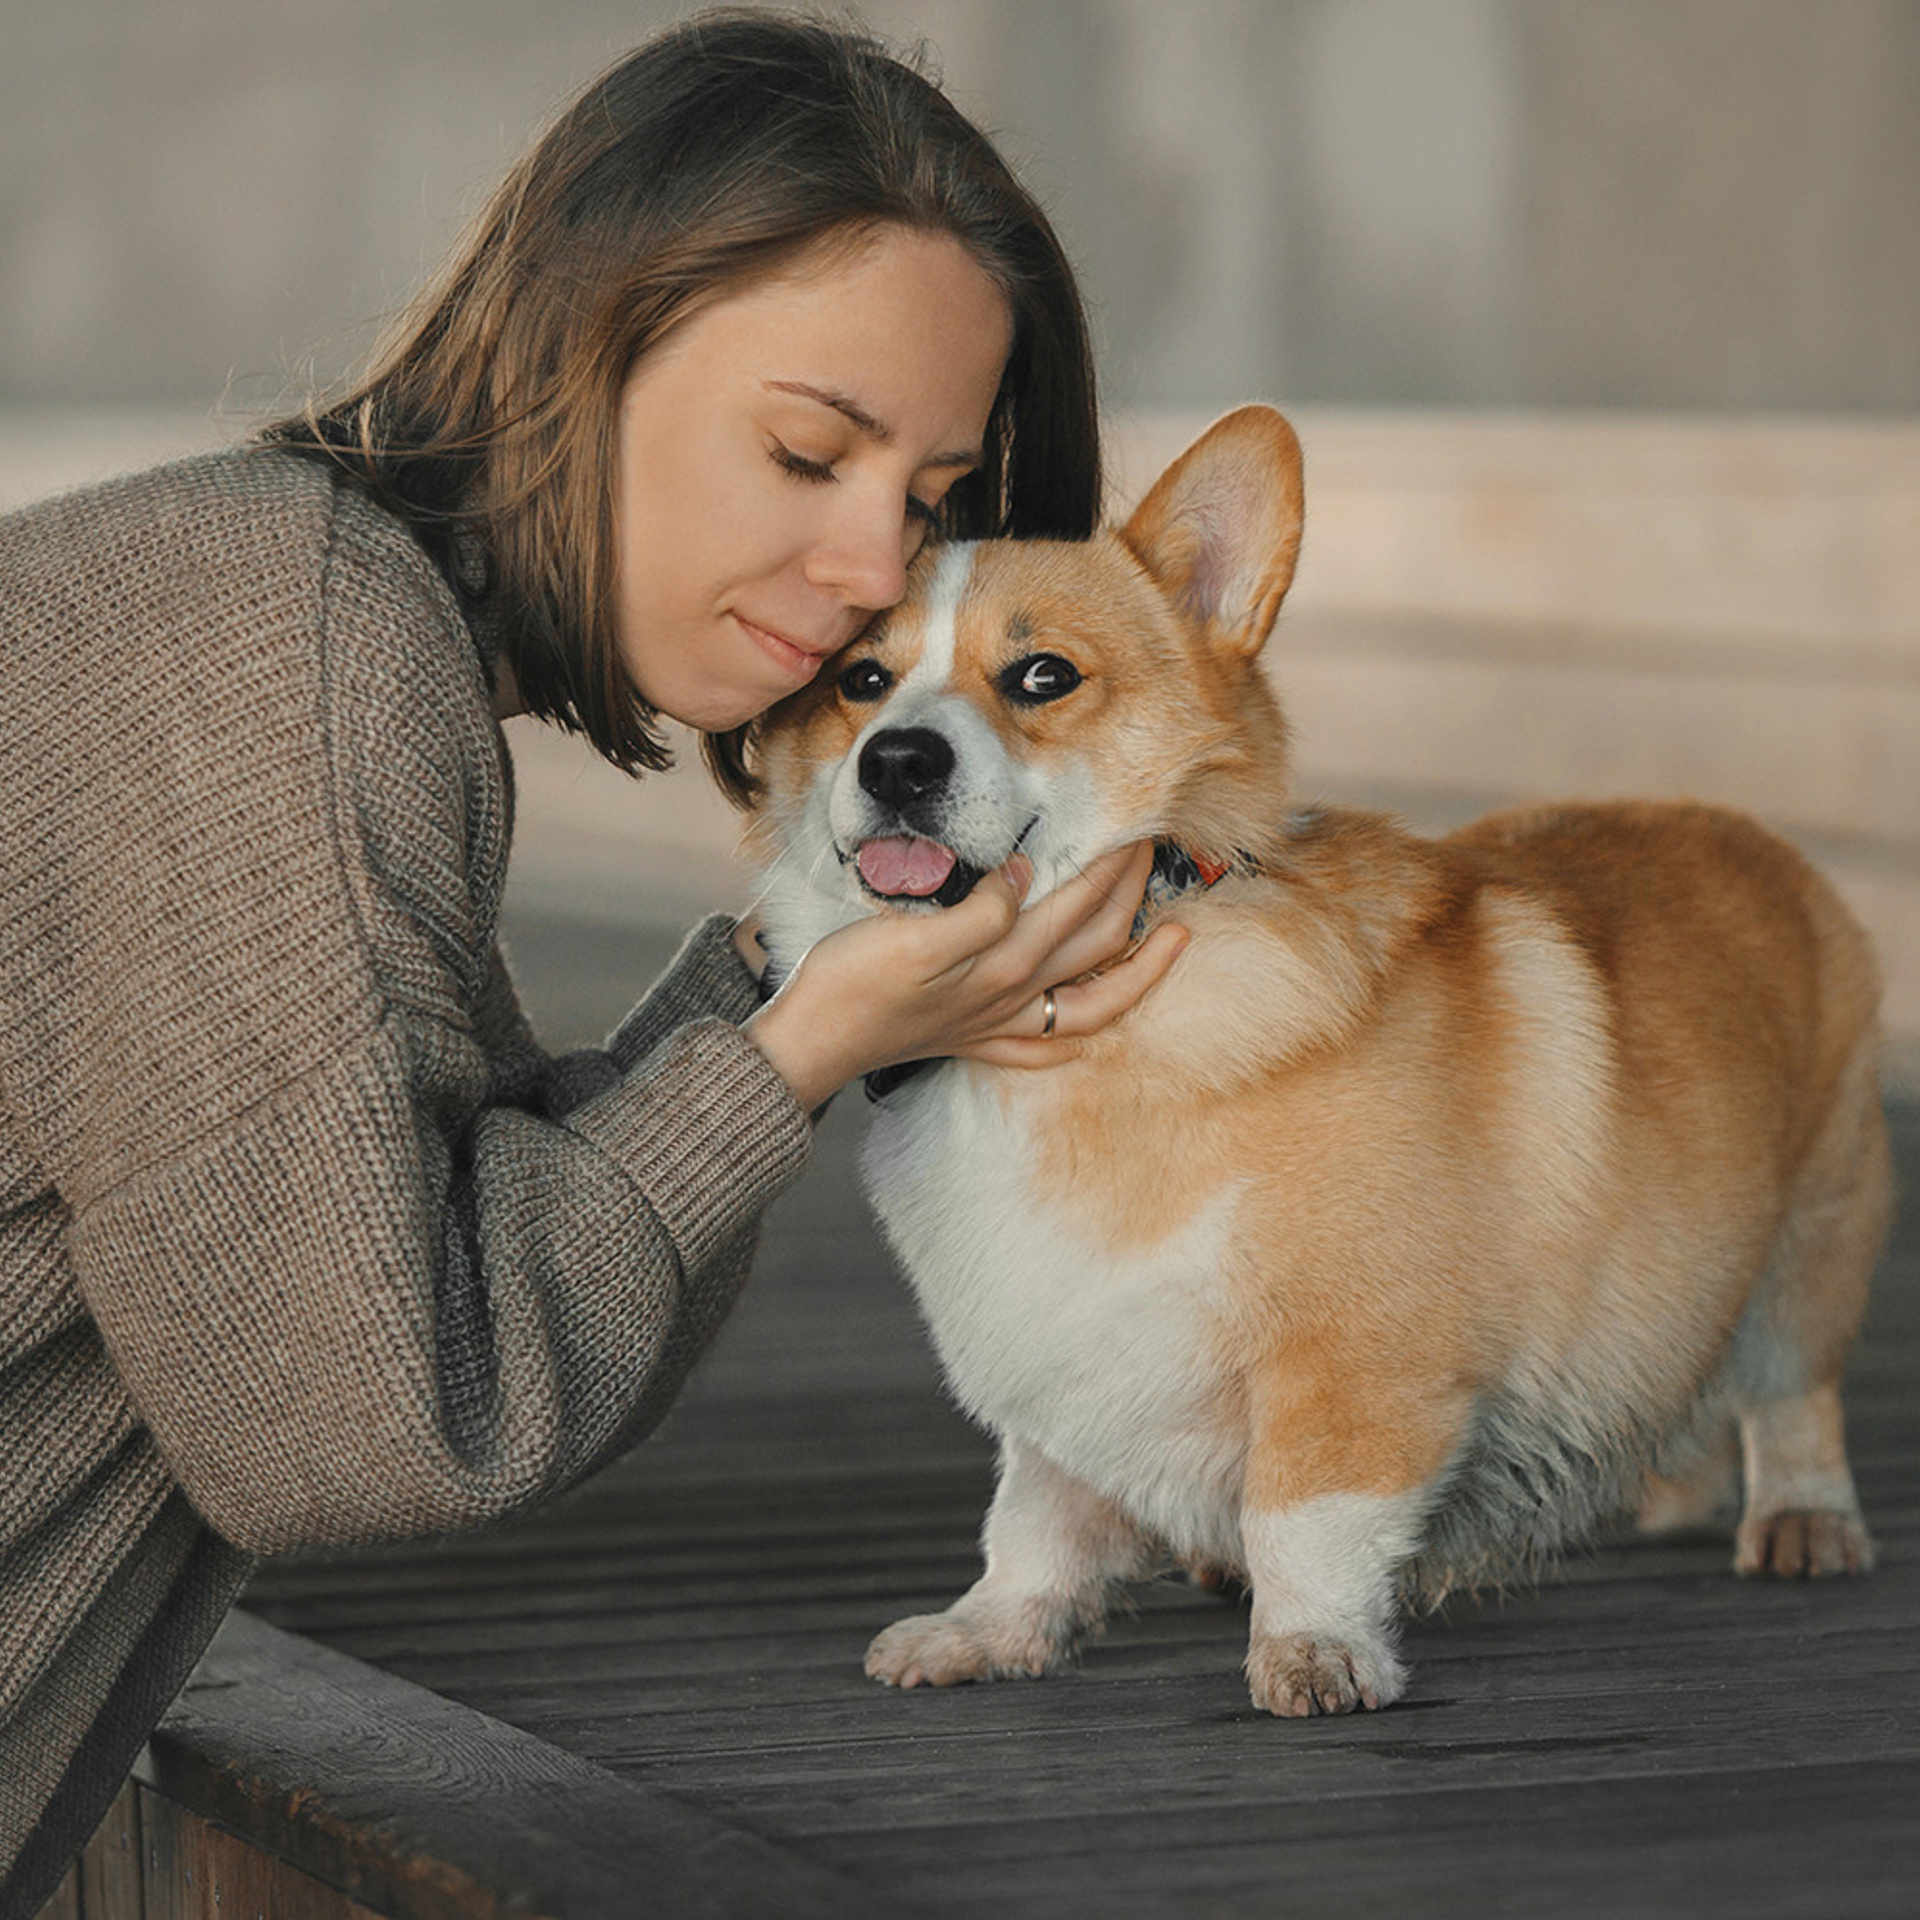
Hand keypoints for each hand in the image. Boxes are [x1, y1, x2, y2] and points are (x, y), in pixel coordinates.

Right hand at [743, 841, 1187, 1113]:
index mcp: (1002, 964)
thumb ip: (981, 910)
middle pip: (1097, 946)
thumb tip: (1023, 873)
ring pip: (1093, 1003)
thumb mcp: (914, 936)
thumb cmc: (854, 984)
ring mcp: (997, 1025)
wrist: (813, 1041)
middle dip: (1134, 896)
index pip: (1077, 904)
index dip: (1110, 862)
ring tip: (1174, 939)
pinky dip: (1078, 1033)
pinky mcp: (974, 1040)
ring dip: (1141, 971)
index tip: (1131, 821)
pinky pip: (1045, 1047)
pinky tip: (1089, 1026)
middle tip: (1151, 850)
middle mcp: (1013, 999)